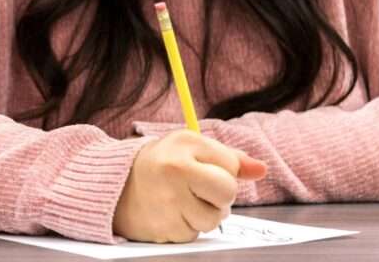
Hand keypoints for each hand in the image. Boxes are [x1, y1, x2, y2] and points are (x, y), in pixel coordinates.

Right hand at [113, 129, 266, 242]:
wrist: (116, 184)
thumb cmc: (161, 163)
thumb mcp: (191, 148)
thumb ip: (229, 158)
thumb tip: (262, 169)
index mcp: (185, 144)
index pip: (231, 165)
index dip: (222, 170)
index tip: (202, 168)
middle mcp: (176, 170)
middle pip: (228, 192)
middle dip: (221, 195)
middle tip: (201, 188)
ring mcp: (169, 201)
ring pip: (215, 219)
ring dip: (205, 213)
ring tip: (184, 199)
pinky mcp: (165, 228)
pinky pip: (195, 234)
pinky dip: (188, 226)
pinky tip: (172, 212)